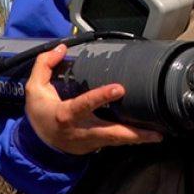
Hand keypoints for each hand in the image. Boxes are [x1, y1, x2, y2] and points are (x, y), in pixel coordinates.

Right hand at [25, 44, 163, 154]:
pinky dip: (131, 139)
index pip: (84, 105)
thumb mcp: (34, 89)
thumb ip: (45, 65)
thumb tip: (61, 48)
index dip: (100, 97)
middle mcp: (81, 130)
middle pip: (109, 133)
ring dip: (138, 139)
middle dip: (132, 133)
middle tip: (155, 132)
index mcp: (65, 114)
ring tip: (158, 135)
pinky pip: (116, 141)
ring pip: (116, 141)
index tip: (119, 88)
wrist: (39, 143)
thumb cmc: (41, 112)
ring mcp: (90, 141)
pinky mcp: (96, 145)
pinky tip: (149, 135)